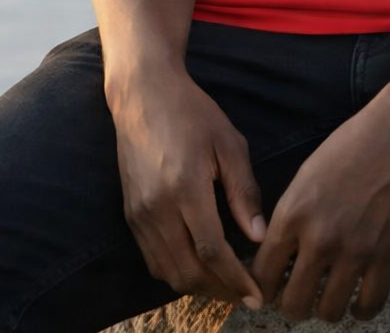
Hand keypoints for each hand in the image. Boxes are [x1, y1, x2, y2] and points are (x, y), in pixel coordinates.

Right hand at [108, 67, 266, 308]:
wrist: (143, 95)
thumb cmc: (192, 113)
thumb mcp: (228, 143)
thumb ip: (244, 190)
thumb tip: (258, 235)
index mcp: (186, 188)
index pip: (212, 251)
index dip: (235, 278)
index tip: (257, 294)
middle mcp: (158, 208)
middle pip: (188, 272)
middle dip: (220, 290)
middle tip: (246, 293)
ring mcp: (139, 215)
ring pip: (168, 273)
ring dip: (199, 286)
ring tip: (226, 283)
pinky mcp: (130, 215)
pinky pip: (153, 260)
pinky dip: (177, 273)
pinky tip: (199, 266)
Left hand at [250, 100, 389, 322]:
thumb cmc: (354, 143)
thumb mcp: (308, 174)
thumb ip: (293, 215)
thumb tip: (281, 251)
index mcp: (293, 213)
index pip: (262, 273)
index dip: (263, 287)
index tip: (270, 289)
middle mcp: (319, 238)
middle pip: (293, 304)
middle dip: (292, 305)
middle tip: (300, 297)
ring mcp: (354, 251)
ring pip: (328, 312)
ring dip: (326, 309)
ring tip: (330, 297)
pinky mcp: (387, 257)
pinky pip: (368, 306)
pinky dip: (360, 310)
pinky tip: (358, 301)